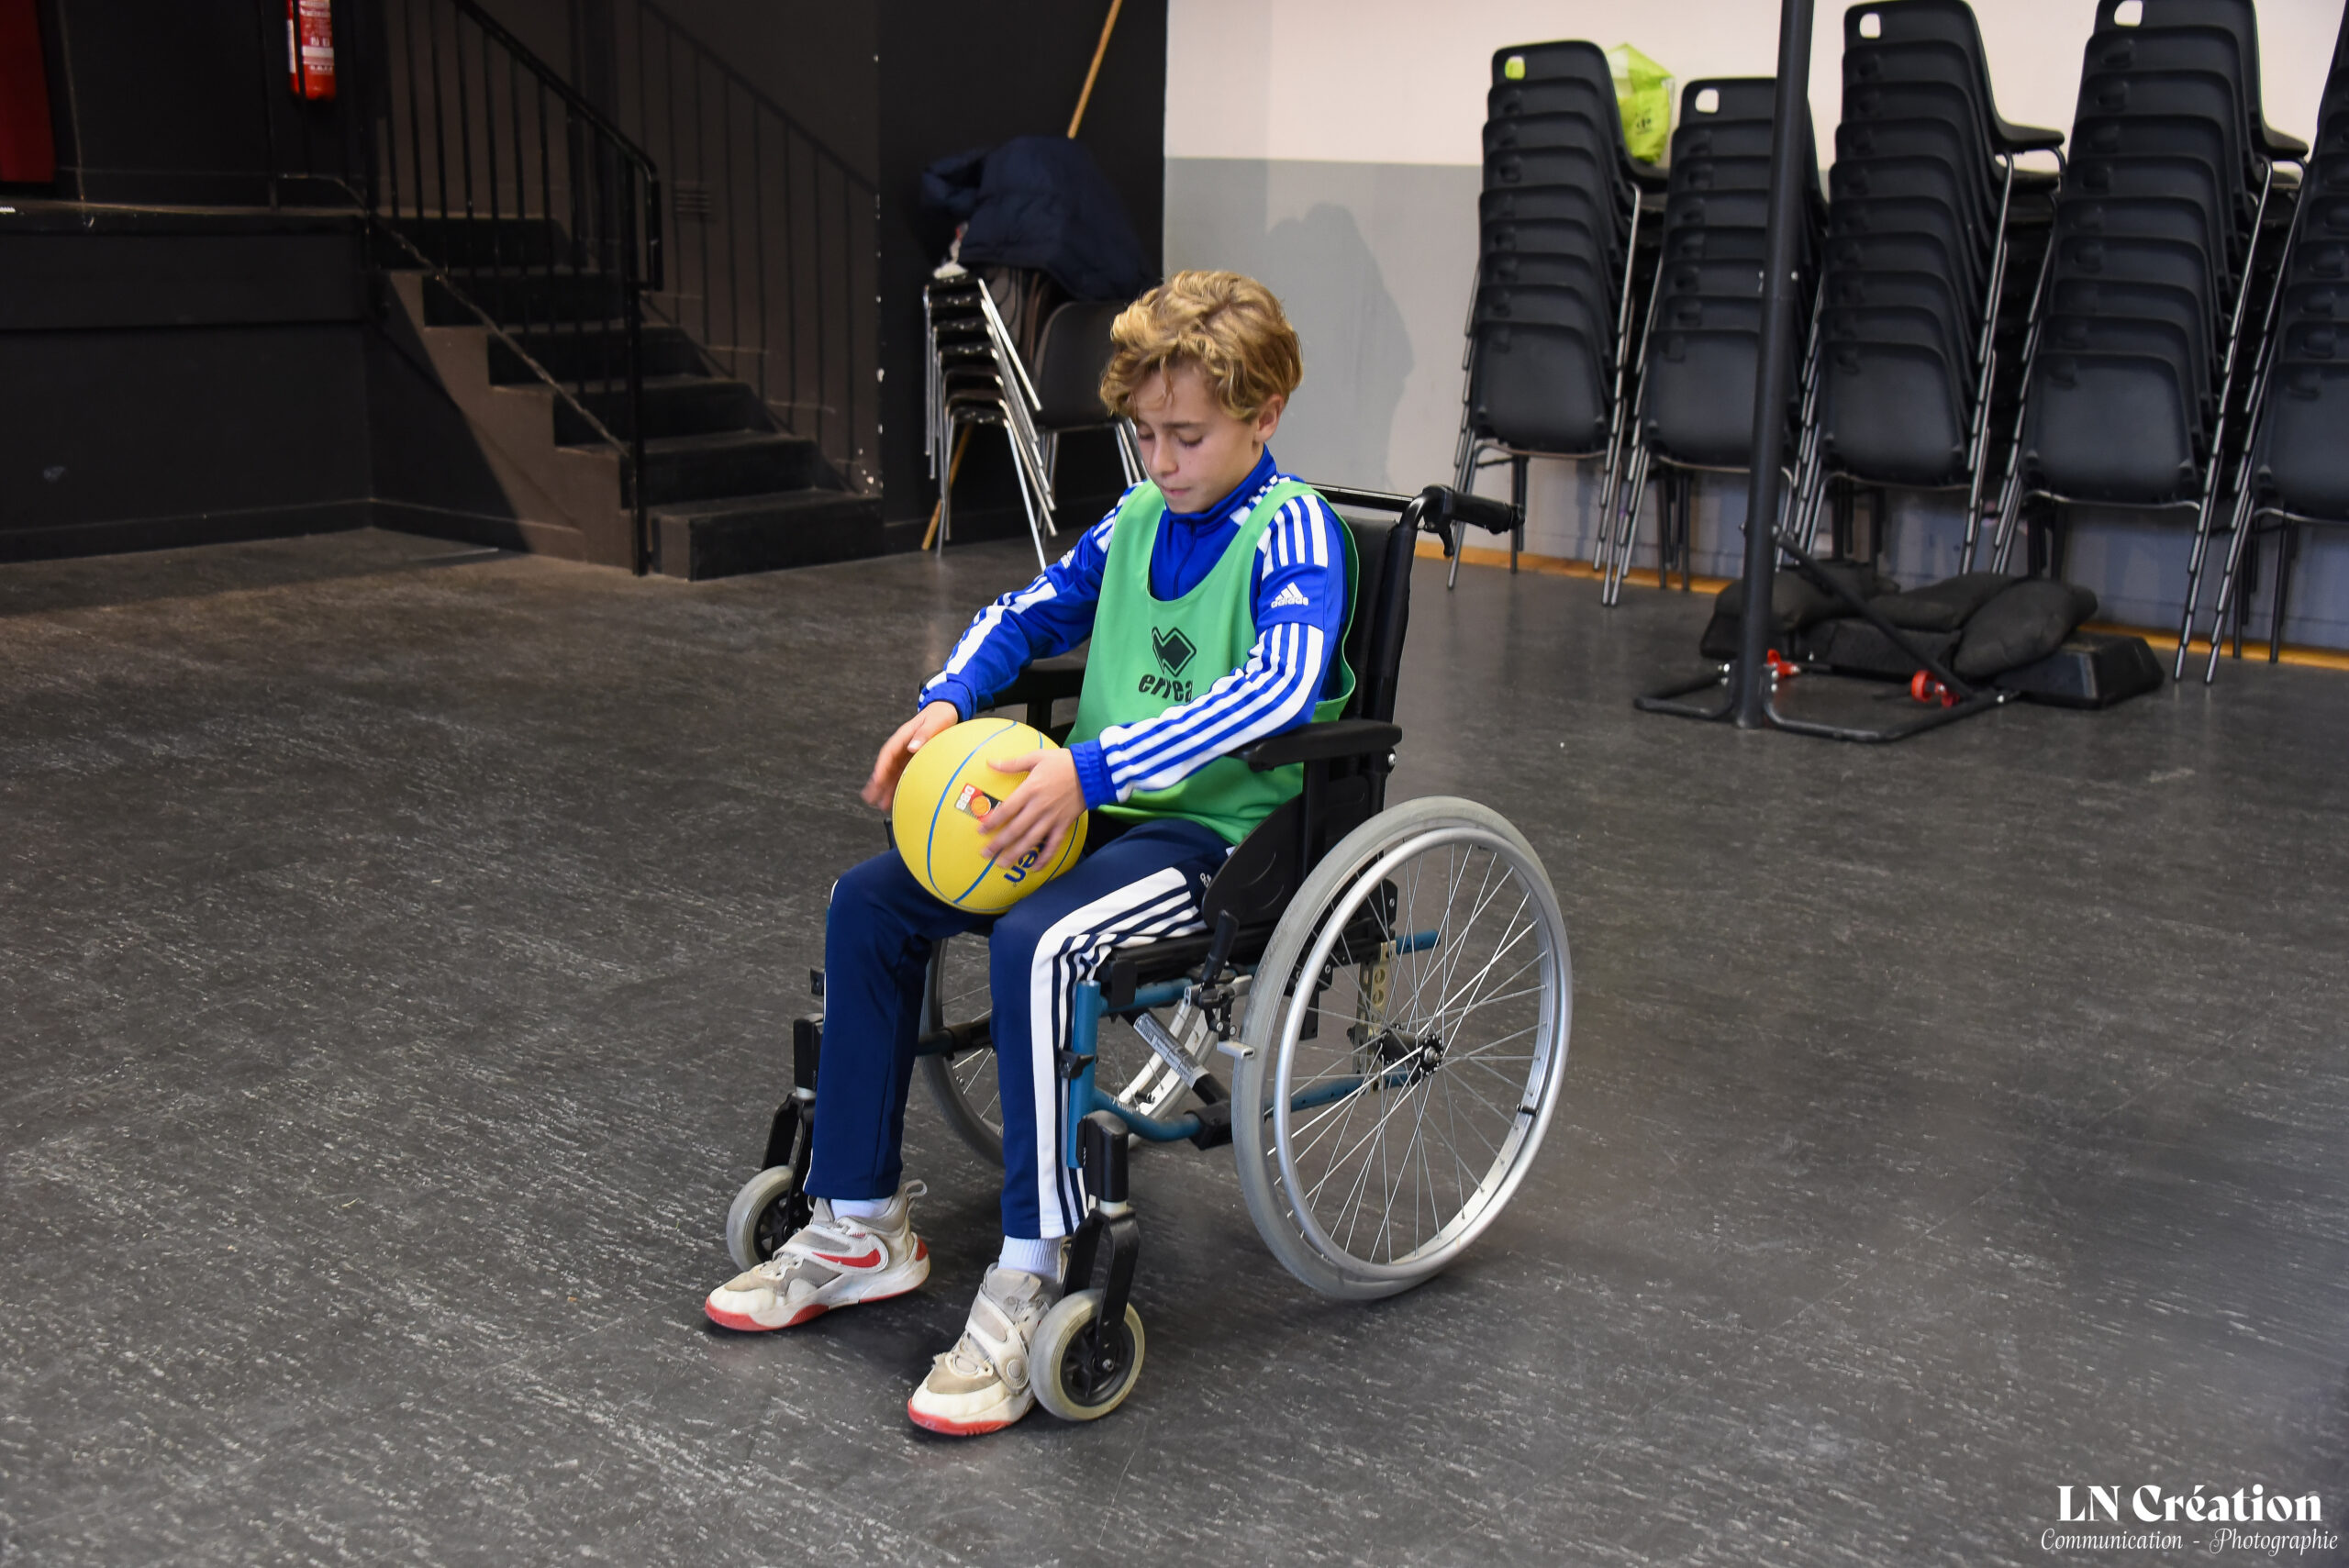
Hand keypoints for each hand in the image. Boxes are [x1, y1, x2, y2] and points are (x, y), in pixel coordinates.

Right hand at [863, 701, 961, 810]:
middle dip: (878, 783)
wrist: (948, 710)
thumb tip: (912, 747)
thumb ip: (925, 733)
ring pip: (894, 773)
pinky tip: (898, 798)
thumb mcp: (935, 721)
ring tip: (881, 805)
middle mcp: (903, 746)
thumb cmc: (941, 714)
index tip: (876, 781)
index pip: (888, 753)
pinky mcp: (915, 759)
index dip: (881, 768)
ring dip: (887, 788)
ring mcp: (908, 754)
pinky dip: (900, 786)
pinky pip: (905, 774)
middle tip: (870, 798)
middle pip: (887, 766)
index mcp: (904, 736)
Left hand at [978, 747, 1085, 869]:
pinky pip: (1053, 845)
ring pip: (1031, 840)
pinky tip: (1036, 868)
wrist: (1092, 771)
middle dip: (999, 843)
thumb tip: (990, 763)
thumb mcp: (1036, 757)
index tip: (981, 830)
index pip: (1007, 809)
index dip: (993, 822)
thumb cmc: (1063, 762)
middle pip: (1016, 829)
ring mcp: (1052, 818)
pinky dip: (1045, 857)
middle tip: (986, 854)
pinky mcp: (1064, 824)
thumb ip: (1012, 763)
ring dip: (1016, 853)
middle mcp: (1039, 807)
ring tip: (1003, 864)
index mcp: (1030, 789)